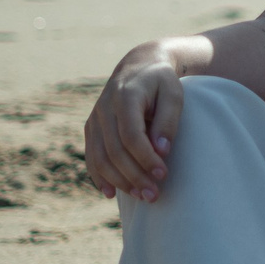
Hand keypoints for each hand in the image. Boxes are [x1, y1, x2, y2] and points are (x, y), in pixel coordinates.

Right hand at [85, 49, 182, 202]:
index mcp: (125, 96)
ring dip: (119, 181)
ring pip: (100, 157)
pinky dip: (99, 176)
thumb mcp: (173, 95)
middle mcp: (104, 108)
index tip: (163, 174)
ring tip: (141, 196)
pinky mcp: (91, 128)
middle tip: (154, 195)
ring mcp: (95, 118)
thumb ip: (168, 121)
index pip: (131, 135)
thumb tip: (162, 150)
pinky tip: (111, 193)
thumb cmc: (162, 82)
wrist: (139, 66)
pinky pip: (91, 156)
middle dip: (134, 176)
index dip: (146, 158)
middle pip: (114, 150)